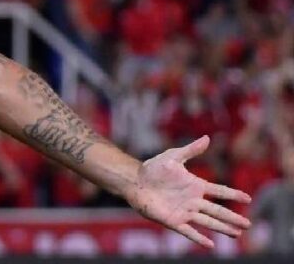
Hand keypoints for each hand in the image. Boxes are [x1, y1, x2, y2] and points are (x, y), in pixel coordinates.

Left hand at [125, 136, 251, 247]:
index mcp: (195, 186)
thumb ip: (191, 150)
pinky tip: (211, 245)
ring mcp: (184, 211)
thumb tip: (207, 138)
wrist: (135, 181)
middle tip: (248, 224)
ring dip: (222, 228)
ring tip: (237, 234)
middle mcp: (193, 200)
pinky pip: (188, 231)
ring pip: (208, 221)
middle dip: (233, 217)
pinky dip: (199, 238)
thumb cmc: (153, 168)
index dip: (233, 194)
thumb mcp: (173, 157)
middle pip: (218, 210)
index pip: (219, 191)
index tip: (248, 198)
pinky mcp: (173, 220)